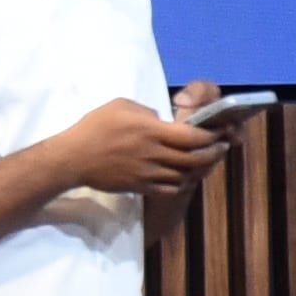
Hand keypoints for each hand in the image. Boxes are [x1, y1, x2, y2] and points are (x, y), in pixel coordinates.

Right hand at [51, 95, 233, 193]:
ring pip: (185, 175)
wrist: (73, 158)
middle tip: (221, 147)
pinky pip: (169, 189)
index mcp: (151, 131)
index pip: (192, 136)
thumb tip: (162, 119)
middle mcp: (154, 153)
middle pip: (194, 158)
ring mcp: (148, 172)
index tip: (220, 133)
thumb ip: (147, 111)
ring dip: (199, 169)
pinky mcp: (140, 186)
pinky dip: (181, 184)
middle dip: (213, 153)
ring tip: (205, 161)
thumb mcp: (121, 106)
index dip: (211, 137)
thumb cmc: (95, 127)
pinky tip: (183, 177)